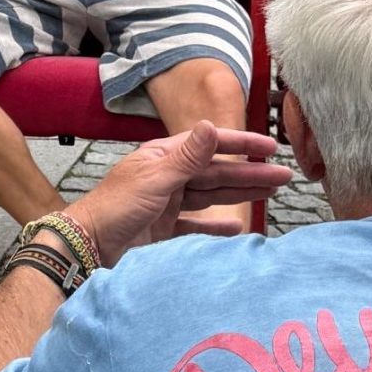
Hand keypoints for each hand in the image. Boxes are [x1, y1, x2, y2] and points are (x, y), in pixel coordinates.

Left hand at [72, 122, 287, 265]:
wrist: (87, 246)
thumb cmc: (116, 207)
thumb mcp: (155, 179)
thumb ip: (187, 157)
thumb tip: (211, 125)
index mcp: (164, 156)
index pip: (210, 145)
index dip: (241, 144)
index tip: (270, 146)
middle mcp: (169, 176)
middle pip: (216, 173)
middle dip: (250, 173)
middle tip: (284, 176)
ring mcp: (167, 203)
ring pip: (211, 196)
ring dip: (240, 195)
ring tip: (270, 194)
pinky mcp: (164, 229)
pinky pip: (197, 225)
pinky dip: (216, 226)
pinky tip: (237, 227)